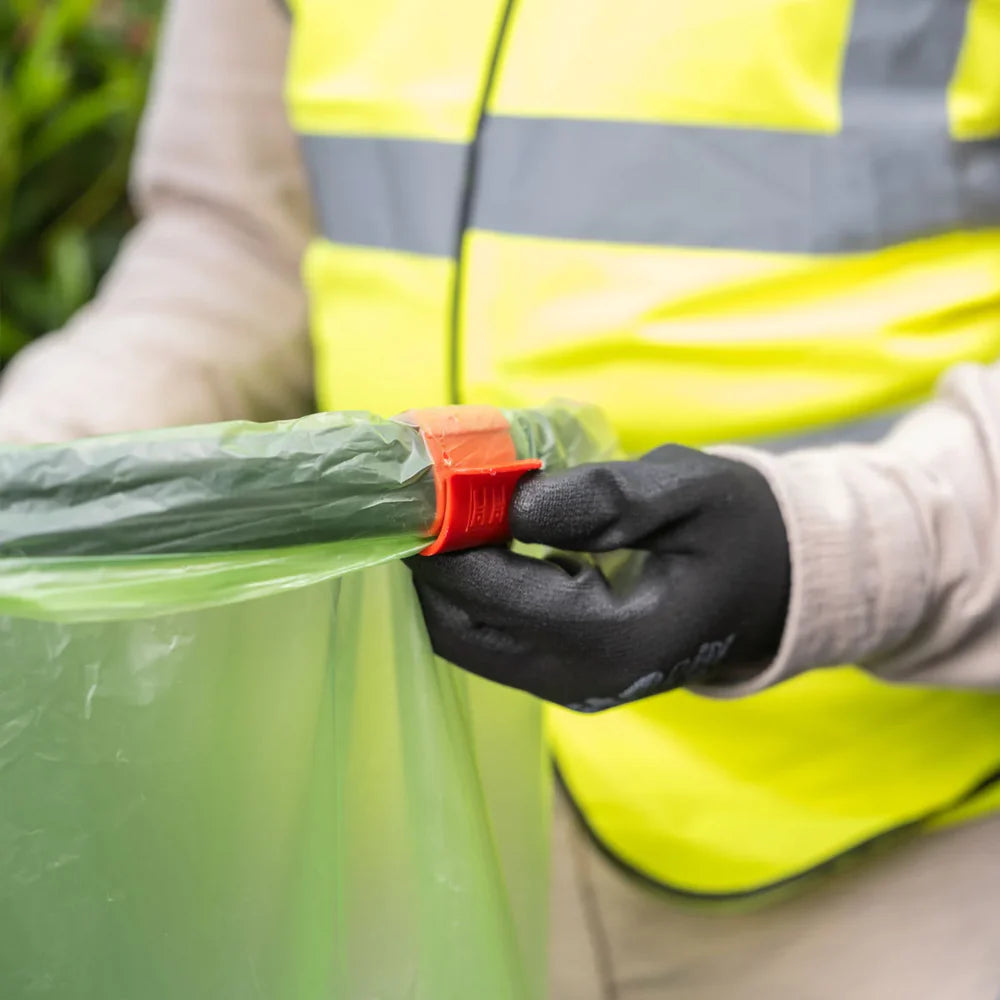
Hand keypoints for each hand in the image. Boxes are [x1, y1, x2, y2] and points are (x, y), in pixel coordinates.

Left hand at [407, 446, 790, 710]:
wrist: (773, 589)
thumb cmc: (737, 530)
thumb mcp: (689, 490)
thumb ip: (606, 497)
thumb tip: (515, 503)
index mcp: (617, 636)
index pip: (495, 595)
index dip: (446, 544)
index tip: (420, 488)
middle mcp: (583, 678)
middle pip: (462, 631)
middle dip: (431, 565)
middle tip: (423, 497)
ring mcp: (571, 687)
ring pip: (467, 644)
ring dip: (444, 582)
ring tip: (446, 515)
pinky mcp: (564, 679)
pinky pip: (490, 645)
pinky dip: (469, 598)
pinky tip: (480, 545)